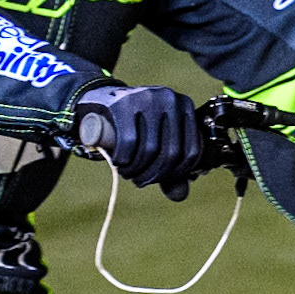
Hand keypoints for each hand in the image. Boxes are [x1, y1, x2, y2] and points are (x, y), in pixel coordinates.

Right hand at [75, 85, 201, 199]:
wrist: (103, 98)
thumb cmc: (137, 123)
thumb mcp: (158, 140)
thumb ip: (172, 167)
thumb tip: (180, 195)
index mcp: (185, 107)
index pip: (191, 151)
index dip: (176, 174)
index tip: (159, 180)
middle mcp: (170, 99)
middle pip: (170, 153)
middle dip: (153, 175)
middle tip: (139, 181)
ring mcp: (147, 98)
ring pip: (149, 150)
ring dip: (136, 170)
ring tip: (127, 172)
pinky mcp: (123, 103)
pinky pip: (129, 142)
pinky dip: (123, 159)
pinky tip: (118, 161)